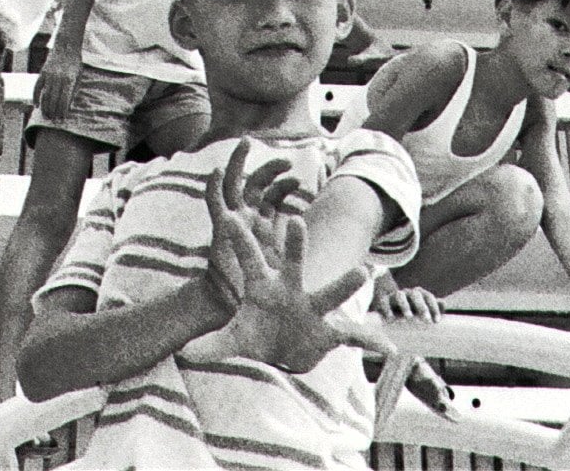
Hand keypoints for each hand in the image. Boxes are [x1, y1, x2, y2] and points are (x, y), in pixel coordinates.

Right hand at [32, 49, 81, 125]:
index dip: (62, 111)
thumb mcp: (78, 76)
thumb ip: (73, 91)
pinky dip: (36, 97)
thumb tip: (68, 107)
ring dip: (45, 107)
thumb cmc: (75, 62)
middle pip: (54, 100)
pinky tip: (36, 105)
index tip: (62, 119)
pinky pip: (37, 87)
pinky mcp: (42, 72)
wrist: (66, 45)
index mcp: (69, 80)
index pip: (64, 101)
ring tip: (46, 116)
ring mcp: (49, 75)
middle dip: (53, 112)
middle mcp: (58, 79)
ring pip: (45, 96)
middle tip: (53, 120)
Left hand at [203, 146, 379, 373]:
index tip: (231, 217)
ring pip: (330, 293)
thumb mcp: (234, 340)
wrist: (286, 349)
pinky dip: (369, 341)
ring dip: (345, 284)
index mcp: (263, 288)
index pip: (250, 260)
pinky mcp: (330, 331)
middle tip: (295, 220)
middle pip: (293, 262)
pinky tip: (386, 347)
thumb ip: (212, 345)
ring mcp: (313, 308)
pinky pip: (352, 335)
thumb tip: (183, 352)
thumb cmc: (259, 334)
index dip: (240, 241)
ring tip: (363, 272)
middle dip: (296, 244)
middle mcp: (291, 290)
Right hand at [370, 274, 441, 323]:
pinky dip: (387, 309)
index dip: (434, 307)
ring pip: (400, 296)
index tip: (437, 321)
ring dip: (405, 306)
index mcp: (419, 295)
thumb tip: (444, 303)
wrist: (389, 309)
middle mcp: (407, 293)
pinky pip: (384, 301)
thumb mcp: (422, 311)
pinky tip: (391, 319)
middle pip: (416, 294)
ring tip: (409, 317)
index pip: (428, 297)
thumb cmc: (410, 312)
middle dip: (422, 307)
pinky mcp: (382, 300)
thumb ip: (434, 307)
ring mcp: (394, 296)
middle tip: (426, 320)